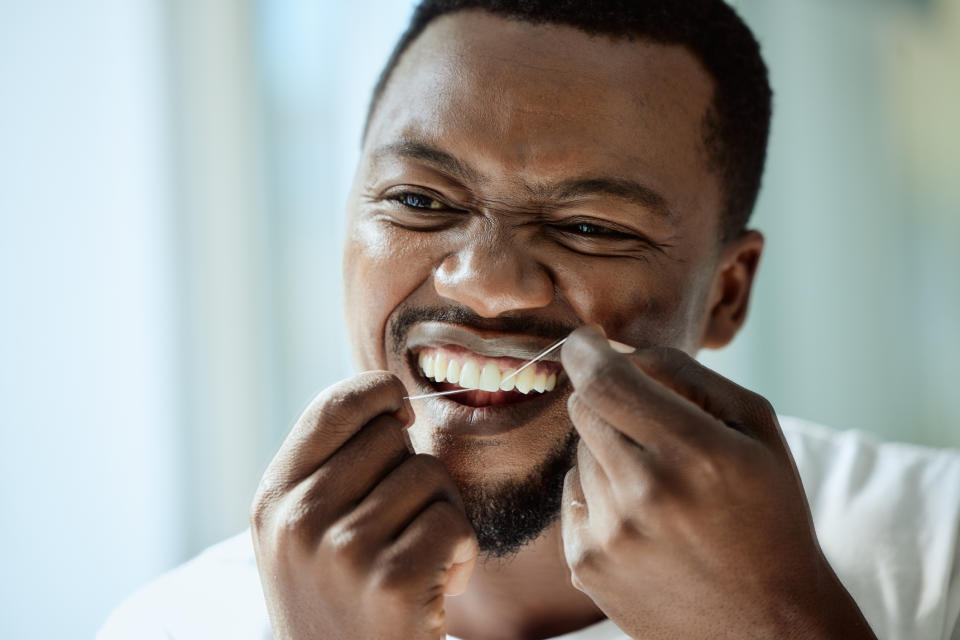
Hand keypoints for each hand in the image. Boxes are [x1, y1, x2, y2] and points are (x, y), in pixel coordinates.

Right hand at [250, 372, 477, 639]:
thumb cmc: (339, 602)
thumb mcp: (304, 534)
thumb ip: (330, 470)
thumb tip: (392, 403)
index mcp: (274, 500)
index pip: (334, 406)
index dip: (378, 392)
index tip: (401, 410)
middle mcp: (299, 521)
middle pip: (390, 436)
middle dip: (414, 468)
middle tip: (407, 520)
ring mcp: (343, 551)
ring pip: (428, 474)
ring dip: (442, 513)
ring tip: (421, 558)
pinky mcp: (392, 583)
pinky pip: (452, 521)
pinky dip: (461, 549)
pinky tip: (440, 584)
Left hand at [559, 327, 875, 639]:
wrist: (768, 624)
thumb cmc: (769, 514)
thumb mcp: (757, 429)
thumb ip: (689, 375)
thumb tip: (621, 351)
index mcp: (697, 453)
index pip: (606, 381)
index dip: (585, 351)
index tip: (583, 340)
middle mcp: (646, 494)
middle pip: (583, 410)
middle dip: (606, 400)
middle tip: (645, 421)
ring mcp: (610, 535)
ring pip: (579, 452)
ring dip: (609, 451)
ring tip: (660, 487)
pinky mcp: (586, 565)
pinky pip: (573, 496)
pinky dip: (600, 494)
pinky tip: (644, 520)